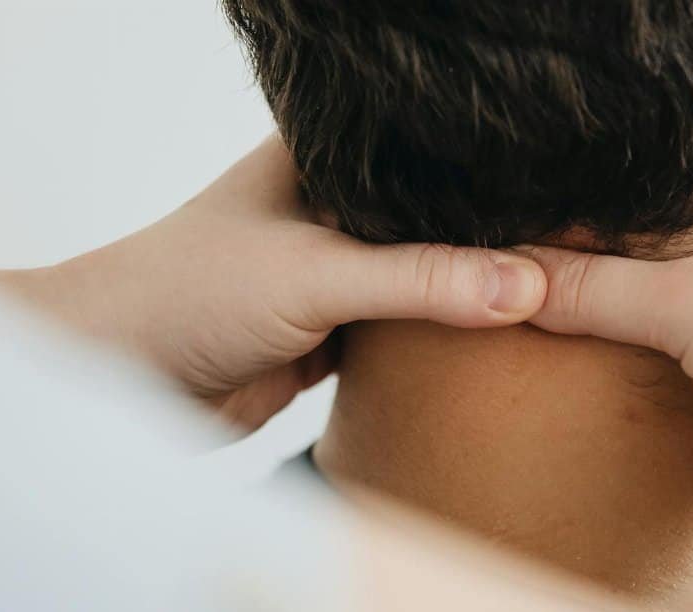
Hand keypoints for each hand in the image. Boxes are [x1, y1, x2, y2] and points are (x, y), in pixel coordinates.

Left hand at [0, 137, 546, 429]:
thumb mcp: (315, 274)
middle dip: (488, 236)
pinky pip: (405, 328)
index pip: (427, 150)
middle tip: (571, 246)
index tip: (560, 188)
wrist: (121, 380)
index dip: (489, 167)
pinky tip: (495, 340)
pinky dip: (440, 338)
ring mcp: (335, 269)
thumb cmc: (189, 293)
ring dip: (466, 292)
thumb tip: (528, 286)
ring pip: (423, 275)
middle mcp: (333, 206)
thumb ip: (421, 278)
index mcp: (324, 157)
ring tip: (551, 289)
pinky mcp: (333, 329)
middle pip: (433, 216)